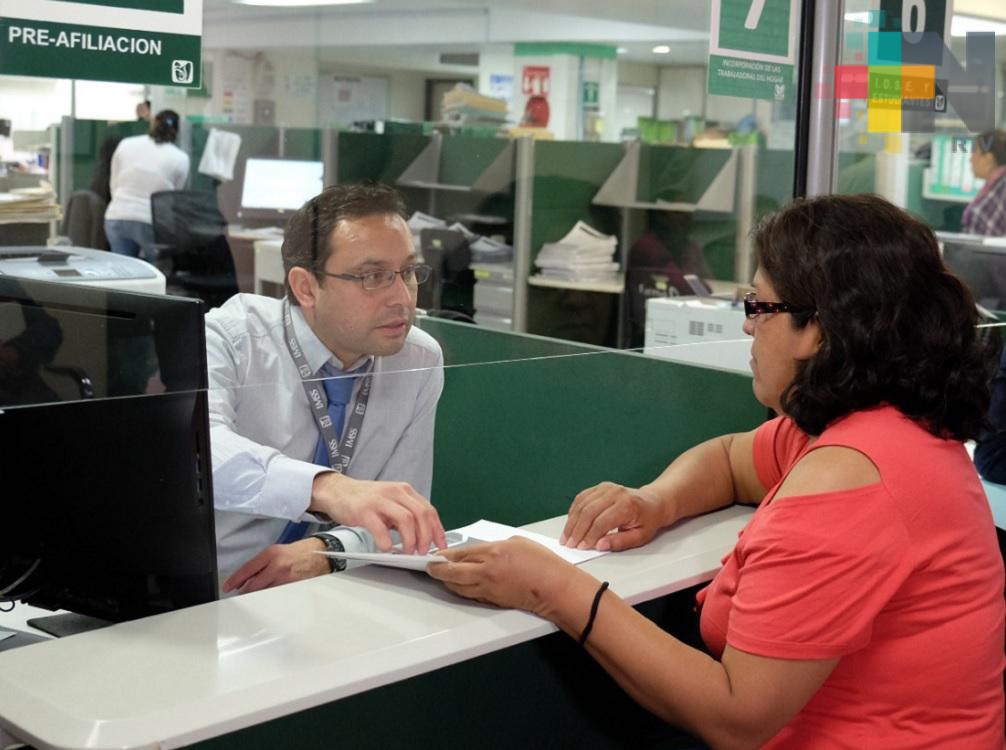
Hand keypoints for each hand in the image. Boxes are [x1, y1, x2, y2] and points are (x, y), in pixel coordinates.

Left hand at [223, 537, 329, 593]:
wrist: (321, 553)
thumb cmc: (300, 551)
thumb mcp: (278, 551)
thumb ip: (262, 564)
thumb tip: (248, 577)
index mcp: (271, 554)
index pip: (247, 569)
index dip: (235, 580)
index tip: (228, 586)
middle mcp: (277, 566)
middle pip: (253, 585)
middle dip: (245, 591)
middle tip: (239, 594)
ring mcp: (285, 578)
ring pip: (263, 592)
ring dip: (257, 595)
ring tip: (254, 596)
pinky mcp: (293, 587)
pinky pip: (276, 595)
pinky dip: (270, 597)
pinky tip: (269, 596)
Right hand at [311, 473, 445, 553]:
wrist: (337, 491)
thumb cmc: (365, 500)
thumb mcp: (391, 502)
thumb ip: (406, 515)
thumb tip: (424, 537)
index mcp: (405, 491)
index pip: (429, 510)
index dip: (437, 530)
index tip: (440, 545)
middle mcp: (395, 493)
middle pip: (421, 514)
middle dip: (426, 537)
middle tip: (422, 551)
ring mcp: (379, 500)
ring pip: (406, 519)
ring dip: (410, 540)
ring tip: (406, 552)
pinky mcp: (363, 510)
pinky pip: (379, 527)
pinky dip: (386, 541)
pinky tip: (386, 549)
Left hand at [428, 537, 578, 616]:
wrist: (555, 587)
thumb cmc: (543, 564)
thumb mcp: (517, 542)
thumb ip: (497, 546)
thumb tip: (484, 551)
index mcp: (494, 553)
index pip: (461, 553)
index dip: (445, 554)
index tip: (437, 554)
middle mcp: (487, 572)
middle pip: (453, 572)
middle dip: (438, 570)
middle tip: (429, 567)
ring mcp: (489, 588)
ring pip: (459, 587)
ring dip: (447, 582)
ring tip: (440, 577)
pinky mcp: (494, 601)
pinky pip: (471, 595)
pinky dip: (461, 590)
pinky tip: (458, 587)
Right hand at [561, 482, 666, 550]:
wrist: (653, 502)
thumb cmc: (647, 520)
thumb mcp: (640, 537)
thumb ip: (620, 542)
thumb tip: (599, 545)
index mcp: (627, 505)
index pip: (601, 522)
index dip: (589, 536)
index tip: (581, 547)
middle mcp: (615, 493)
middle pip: (588, 512)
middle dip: (576, 530)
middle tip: (569, 544)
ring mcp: (606, 488)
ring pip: (582, 504)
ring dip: (572, 522)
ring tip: (566, 536)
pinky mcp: (599, 487)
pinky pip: (581, 498)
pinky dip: (573, 511)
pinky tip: (570, 523)